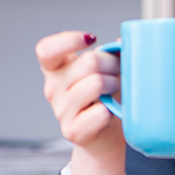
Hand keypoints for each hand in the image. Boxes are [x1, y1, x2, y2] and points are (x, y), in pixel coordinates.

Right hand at [36, 31, 125, 174]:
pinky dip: (111, 110)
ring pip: (96, 83)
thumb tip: (128, 39)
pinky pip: (99, 112)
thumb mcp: (105, 71)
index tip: (92, 38)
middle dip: (113, 64)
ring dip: (115, 84)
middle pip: (88, 62)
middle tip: (121, 73)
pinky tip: (111, 111)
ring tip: (117, 91)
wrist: (104, 137)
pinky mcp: (72, 130)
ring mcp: (60, 110)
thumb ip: (111, 54)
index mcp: (56, 69)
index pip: (47, 49)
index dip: (68, 40)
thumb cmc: (106, 98)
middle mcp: (53, 88)